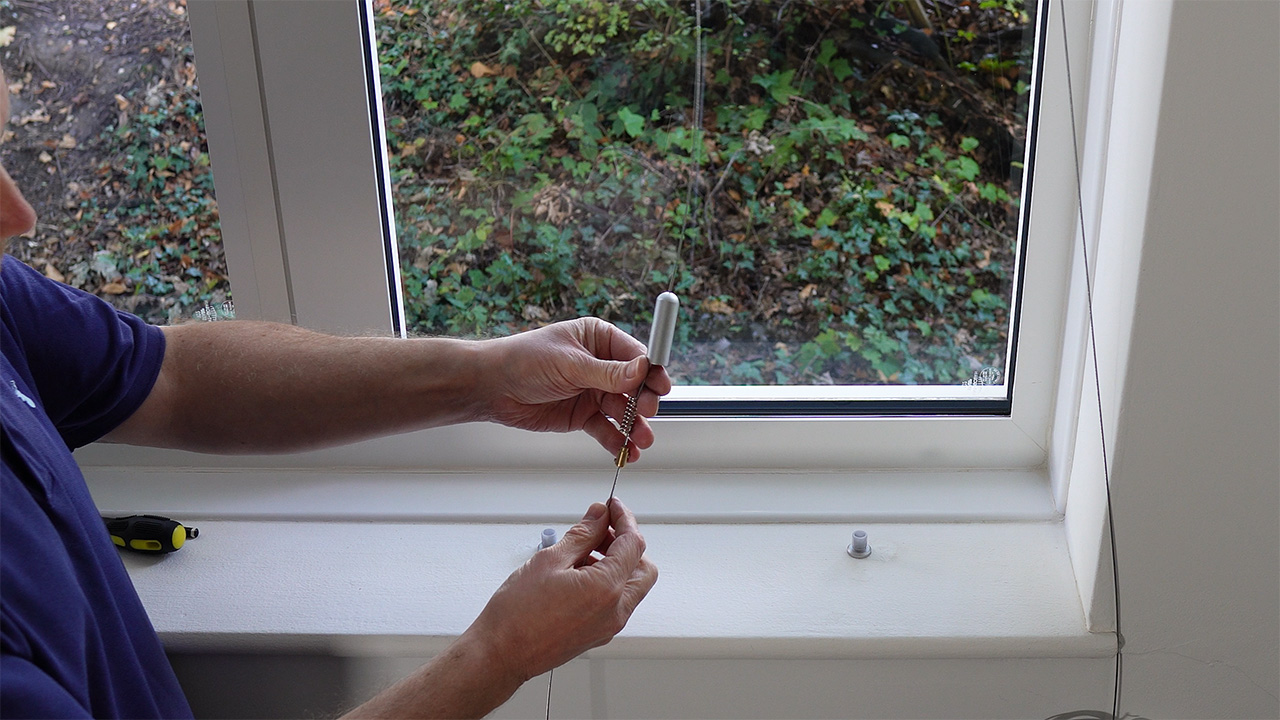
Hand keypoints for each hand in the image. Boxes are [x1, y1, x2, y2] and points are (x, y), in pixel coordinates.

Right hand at [466, 499, 658, 681]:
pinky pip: (617, 602)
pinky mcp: (598, 634)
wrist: (501, 653)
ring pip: (631, 586)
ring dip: (617, 563)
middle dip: (627, 543)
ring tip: (583, 550)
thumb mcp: (550, 560)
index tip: (612, 507)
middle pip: (642, 567)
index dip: (624, 519)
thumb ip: (582, 535)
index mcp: (607, 589)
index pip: (633, 544)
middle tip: (602, 528)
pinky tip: (580, 572)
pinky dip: (609, 582)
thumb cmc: (517, 614)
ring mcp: (608, 626)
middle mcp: (615, 611)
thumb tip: (598, 517)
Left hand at [482, 318, 672, 460]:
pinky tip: (626, 453)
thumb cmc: (524, 361)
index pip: (636, 355)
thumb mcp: (570, 364)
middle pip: (636, 386)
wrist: (492, 388)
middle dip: (644, 402)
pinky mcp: (583, 416)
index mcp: (598, 339)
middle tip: (646, 412)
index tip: (661, 385)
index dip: (651, 371)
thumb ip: (608, 373)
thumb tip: (642, 370)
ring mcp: (593, 392)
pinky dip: (617, 442)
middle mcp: (600, 365)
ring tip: (641, 441)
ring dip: (635, 427)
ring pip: (624, 411)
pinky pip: (607, 430)